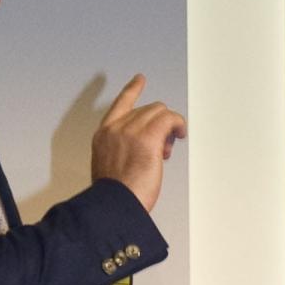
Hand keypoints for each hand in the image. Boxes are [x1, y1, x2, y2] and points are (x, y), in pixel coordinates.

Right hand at [91, 74, 187, 212]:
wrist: (114, 205)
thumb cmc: (116, 195)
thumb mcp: (110, 166)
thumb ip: (123, 151)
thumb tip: (143, 150)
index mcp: (103, 135)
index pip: (120, 104)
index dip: (132, 90)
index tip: (140, 79)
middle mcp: (115, 128)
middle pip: (146, 109)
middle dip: (158, 124)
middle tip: (163, 147)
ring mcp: (130, 130)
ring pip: (159, 112)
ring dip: (169, 127)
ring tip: (167, 150)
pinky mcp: (147, 137)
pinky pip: (169, 119)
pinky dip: (178, 124)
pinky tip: (181, 134)